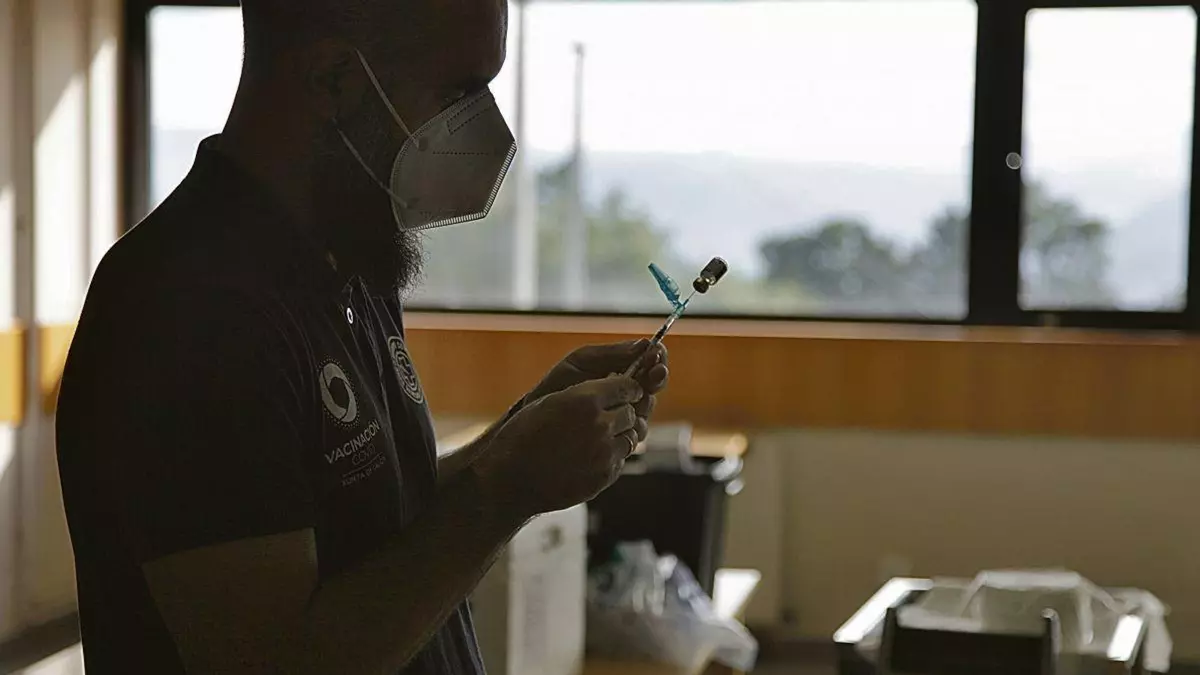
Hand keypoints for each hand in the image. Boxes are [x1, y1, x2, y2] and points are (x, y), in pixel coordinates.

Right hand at [475, 375, 644, 519]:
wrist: (511, 480)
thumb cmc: (523, 437)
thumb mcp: (549, 402)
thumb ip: (583, 394)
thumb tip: (610, 390)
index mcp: (586, 400)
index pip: (627, 386)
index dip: (627, 388)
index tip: (626, 391)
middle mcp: (601, 424)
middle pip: (631, 412)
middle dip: (622, 411)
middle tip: (609, 415)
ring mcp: (605, 452)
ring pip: (631, 437)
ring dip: (620, 434)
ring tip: (597, 438)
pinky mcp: (605, 475)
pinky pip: (621, 459)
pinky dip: (612, 456)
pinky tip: (591, 456)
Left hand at [527, 340, 668, 441]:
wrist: (535, 420)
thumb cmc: (555, 387)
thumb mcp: (581, 362)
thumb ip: (612, 354)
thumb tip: (645, 344)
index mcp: (620, 374)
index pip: (649, 364)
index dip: (658, 359)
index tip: (657, 355)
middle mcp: (626, 397)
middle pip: (654, 388)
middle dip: (656, 380)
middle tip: (653, 374)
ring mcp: (623, 421)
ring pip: (646, 413)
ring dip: (644, 404)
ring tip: (633, 400)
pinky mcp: (617, 443)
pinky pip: (634, 436)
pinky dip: (632, 428)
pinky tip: (622, 423)